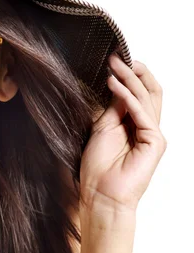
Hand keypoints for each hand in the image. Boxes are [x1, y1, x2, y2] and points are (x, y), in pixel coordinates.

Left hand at [80, 54, 166, 213]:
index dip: (128, 75)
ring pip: (146, 98)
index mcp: (135, 125)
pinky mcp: (154, 142)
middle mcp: (148, 128)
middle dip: (134, 71)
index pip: (138, 94)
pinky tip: (114, 83)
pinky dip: (128, 96)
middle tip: (117, 56)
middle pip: (149, 91)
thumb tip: (117, 84)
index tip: (113, 60)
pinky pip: (141, 112)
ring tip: (113, 64)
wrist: (100, 195)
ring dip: (129, 78)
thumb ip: (114, 108)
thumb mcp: (103, 129)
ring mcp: (153, 135)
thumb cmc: (98, 168)